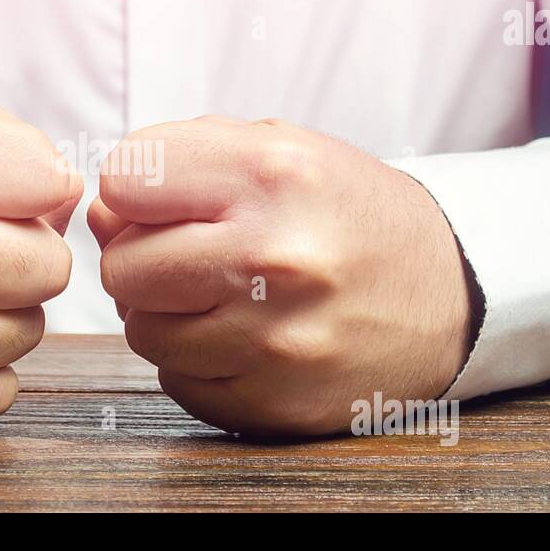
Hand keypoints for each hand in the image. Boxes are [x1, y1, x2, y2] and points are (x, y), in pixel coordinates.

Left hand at [88, 116, 476, 436]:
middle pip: (122, 265)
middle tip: (191, 253)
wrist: (452, 291)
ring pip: (142, 331)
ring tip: (222, 293)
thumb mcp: (279, 149)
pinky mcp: (277, 401)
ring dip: (167, 312)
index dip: (136, 190)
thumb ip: (179, 162)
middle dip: (143, 257)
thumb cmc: (347, 212)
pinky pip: (179, 381)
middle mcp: (274, 257)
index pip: (124, 179)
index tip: (169, 199)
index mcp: (273, 175)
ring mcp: (276, 339)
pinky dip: (198, 359)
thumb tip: (98, 215)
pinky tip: (246, 334)